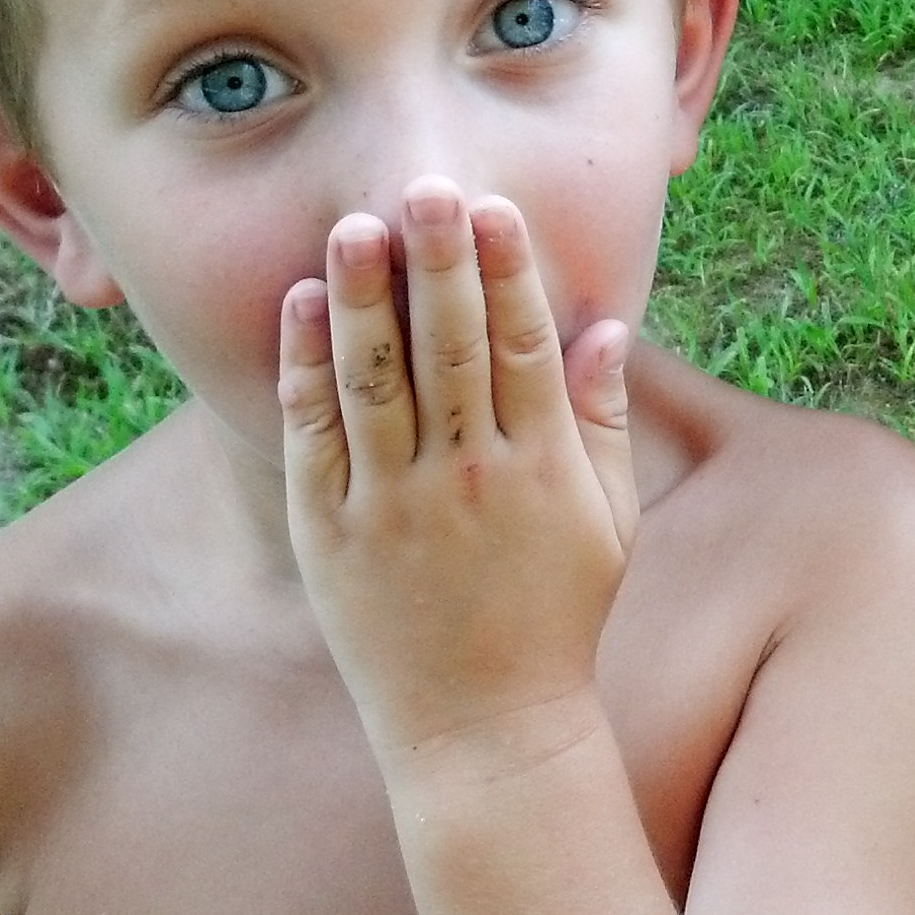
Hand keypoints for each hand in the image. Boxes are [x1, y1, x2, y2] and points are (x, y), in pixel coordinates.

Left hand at [277, 178, 638, 759]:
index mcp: (541, 469)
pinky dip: (308, 364)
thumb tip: (607, 325)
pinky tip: (304, 303)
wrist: (482, 730)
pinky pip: (315, 431)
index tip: (497, 208)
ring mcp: (393, 504)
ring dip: (365, 296)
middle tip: (427, 184)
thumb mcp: (610, 525)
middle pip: (452, 348)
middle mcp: (467, 477)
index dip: (510, 273)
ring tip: (354, 223)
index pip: (525, 346)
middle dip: (440, 262)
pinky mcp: (330, 530)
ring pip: (376, 378)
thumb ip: (602, 421)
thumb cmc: (555, 618)